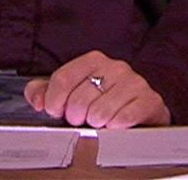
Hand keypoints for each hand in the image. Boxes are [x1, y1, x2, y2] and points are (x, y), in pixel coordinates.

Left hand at [23, 50, 169, 128]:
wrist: (142, 110)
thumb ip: (46, 91)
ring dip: (96, 124)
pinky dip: (114, 127)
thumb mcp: (73, 92)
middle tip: (82, 120)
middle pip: (79, 99)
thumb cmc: (104, 100)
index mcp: (94, 60)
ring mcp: (134, 83)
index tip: (56, 111)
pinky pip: (123, 119)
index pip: (63, 78)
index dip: (54, 101)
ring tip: (100, 122)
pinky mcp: (149, 101)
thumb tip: (37, 100)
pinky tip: (115, 125)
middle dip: (75, 117)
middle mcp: (115, 67)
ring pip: (99, 112)